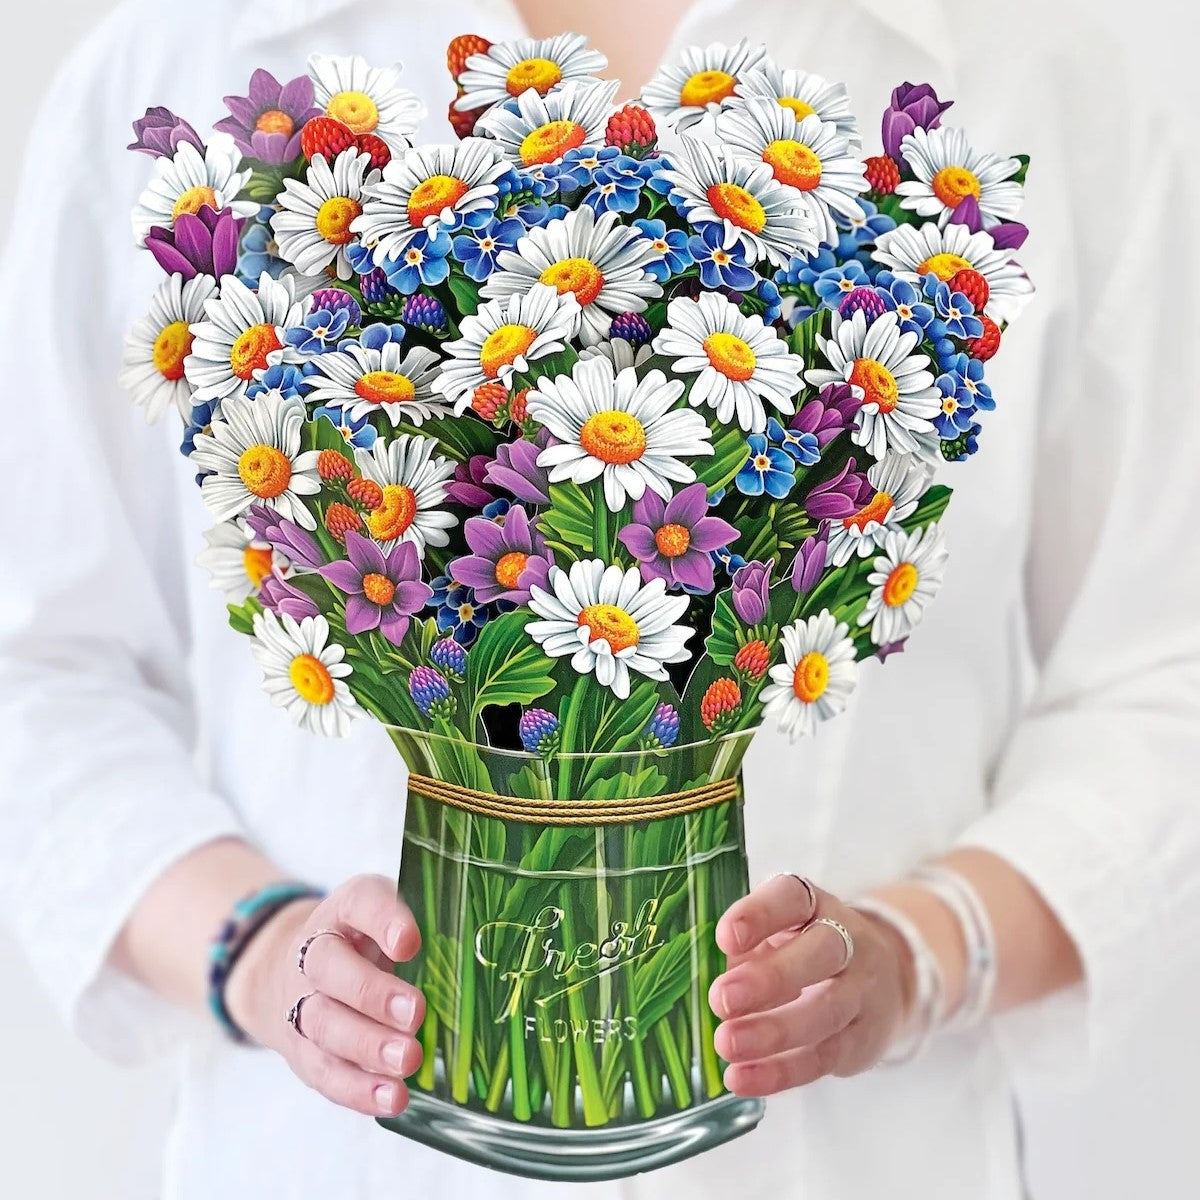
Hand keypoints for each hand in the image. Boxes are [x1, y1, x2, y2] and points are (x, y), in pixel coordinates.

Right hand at [225, 875, 424, 1118]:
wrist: (300, 971)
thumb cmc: (368, 940)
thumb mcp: (392, 917)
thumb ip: (427, 924)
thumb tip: (479, 952)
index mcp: (345, 909)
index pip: (360, 902)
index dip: (383, 921)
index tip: (410, 942)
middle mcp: (315, 951)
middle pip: (330, 969)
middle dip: (373, 994)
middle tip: (415, 1012)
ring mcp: (302, 1002)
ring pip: (325, 1024)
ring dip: (367, 1046)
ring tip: (408, 1060)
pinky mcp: (302, 1051)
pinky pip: (325, 1072)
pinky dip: (358, 1089)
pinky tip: (392, 1098)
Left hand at [709, 876, 913, 1095]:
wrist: (883, 979)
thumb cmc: (803, 949)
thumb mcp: (777, 933)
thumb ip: (743, 949)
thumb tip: (694, 976)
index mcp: (814, 905)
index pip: (792, 898)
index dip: (759, 915)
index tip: (724, 938)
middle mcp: (847, 940)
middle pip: (820, 952)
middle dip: (769, 978)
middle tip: (721, 999)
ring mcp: (861, 991)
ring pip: (824, 1011)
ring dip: (772, 1031)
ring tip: (726, 1043)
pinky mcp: (861, 1039)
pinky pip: (823, 1057)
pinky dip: (780, 1072)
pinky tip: (742, 1078)